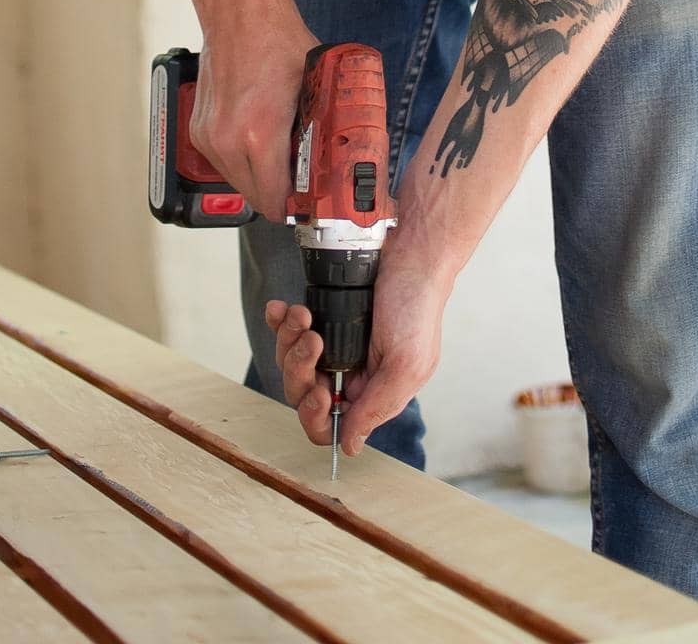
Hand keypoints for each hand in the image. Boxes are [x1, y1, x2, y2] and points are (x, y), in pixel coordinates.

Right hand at [189, 8, 319, 221]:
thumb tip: (339, 156)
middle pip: (256, 197)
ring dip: (260, 178)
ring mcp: (208, 136)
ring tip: (282, 158)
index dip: (297, 206)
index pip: (275, 199)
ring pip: (238, 182)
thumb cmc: (277, 41)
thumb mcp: (316, 87)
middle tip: (302, 182)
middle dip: (280, 195)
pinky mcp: (199, 130)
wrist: (238, 14)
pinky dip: (243, 161)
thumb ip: (324, 127)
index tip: (311, 203)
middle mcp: (227, 141)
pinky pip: (224, 163)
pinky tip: (260, 141)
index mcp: (258, 134)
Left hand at [266, 251, 450, 456]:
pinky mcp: (322, 316)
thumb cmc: (417, 304)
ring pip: (292, 360)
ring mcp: (335, 344)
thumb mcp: (406, 363)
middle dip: (300, 368)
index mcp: (373, 391)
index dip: (316, 416)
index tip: (320, 392)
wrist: (412, 250)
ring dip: (289, 339)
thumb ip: (378, 406)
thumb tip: (351, 446)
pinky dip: (280, 320)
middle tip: (313, 341)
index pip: (333, 425)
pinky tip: (282, 308)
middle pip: (303, 392)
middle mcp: (352, 372)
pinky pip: (289, 329)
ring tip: (303, 315)